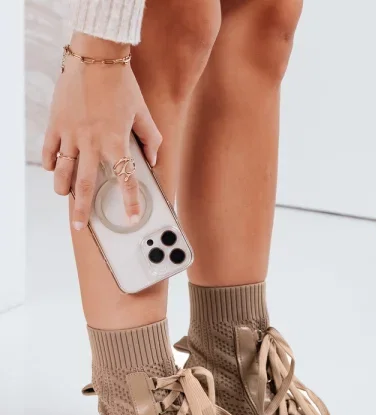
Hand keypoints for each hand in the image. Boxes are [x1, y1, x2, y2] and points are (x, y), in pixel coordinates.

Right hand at [42, 33, 161, 229]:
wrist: (96, 56)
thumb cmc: (122, 85)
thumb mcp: (143, 113)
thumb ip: (151, 139)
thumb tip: (153, 161)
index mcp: (115, 141)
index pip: (125, 179)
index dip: (130, 201)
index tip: (131, 218)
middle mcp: (91, 142)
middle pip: (84, 184)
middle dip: (81, 210)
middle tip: (79, 226)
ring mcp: (71, 133)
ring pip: (63, 171)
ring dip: (63, 188)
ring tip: (66, 197)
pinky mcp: (56, 123)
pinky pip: (50, 149)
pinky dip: (51, 162)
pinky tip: (54, 170)